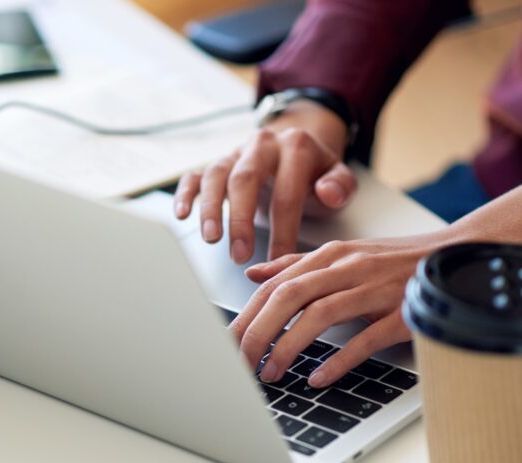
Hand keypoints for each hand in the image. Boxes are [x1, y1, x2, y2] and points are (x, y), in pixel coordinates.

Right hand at [173, 100, 353, 262]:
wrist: (296, 147)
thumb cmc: (315, 173)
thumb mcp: (339, 177)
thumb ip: (340, 186)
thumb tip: (327, 192)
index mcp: (295, 146)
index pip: (287, 191)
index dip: (283, 228)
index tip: (279, 259)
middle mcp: (262, 144)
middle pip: (246, 179)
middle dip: (241, 219)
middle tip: (240, 254)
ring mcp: (236, 153)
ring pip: (217, 175)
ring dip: (210, 209)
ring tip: (210, 238)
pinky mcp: (217, 163)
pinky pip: (196, 174)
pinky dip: (185, 193)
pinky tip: (181, 214)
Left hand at [229, 233, 454, 387]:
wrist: (460, 256)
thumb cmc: (396, 262)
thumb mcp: (344, 256)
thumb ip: (297, 265)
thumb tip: (253, 274)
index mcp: (331, 256)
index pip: (275, 285)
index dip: (246, 314)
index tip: (227, 342)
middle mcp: (348, 268)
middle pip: (288, 296)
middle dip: (257, 332)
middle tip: (240, 363)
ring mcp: (376, 289)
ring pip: (320, 314)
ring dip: (289, 346)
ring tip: (271, 373)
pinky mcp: (403, 313)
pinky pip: (366, 338)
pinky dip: (339, 359)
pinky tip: (318, 378)